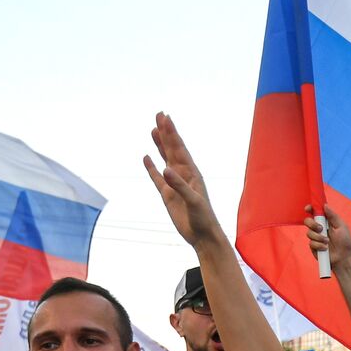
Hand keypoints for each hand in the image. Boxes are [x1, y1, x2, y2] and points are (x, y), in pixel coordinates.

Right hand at [144, 113, 224, 247]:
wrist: (202, 235)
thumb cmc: (203, 218)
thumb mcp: (193, 201)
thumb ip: (179, 185)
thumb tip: (165, 169)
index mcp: (192, 172)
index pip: (179, 148)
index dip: (171, 132)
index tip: (165, 117)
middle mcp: (183, 174)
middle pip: (172, 148)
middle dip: (165, 132)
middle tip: (159, 114)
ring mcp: (175, 184)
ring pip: (164, 159)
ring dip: (159, 145)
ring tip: (153, 130)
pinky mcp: (168, 195)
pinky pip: (157, 178)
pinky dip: (151, 167)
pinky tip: (146, 157)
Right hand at [304, 204, 350, 268]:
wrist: (343, 257)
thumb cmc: (345, 242)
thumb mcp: (341, 226)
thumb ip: (333, 216)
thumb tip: (325, 205)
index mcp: (326, 221)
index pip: (315, 212)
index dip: (310, 209)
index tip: (308, 208)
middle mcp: (319, 228)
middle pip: (308, 221)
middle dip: (312, 224)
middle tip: (320, 228)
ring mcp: (315, 237)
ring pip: (309, 233)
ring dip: (318, 237)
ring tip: (327, 242)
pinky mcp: (313, 246)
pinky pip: (311, 243)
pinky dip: (319, 245)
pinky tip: (325, 248)